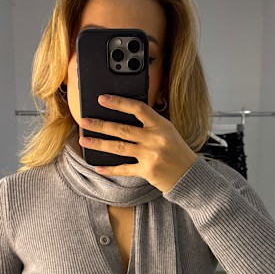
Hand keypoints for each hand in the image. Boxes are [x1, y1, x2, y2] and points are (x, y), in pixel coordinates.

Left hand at [79, 94, 197, 192]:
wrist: (189, 175)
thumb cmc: (176, 151)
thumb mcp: (167, 131)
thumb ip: (149, 124)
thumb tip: (122, 116)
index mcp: (161, 125)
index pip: (138, 108)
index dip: (119, 102)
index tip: (103, 99)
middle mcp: (155, 139)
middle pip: (123, 129)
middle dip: (101, 124)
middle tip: (85, 121)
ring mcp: (150, 155)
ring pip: (119, 147)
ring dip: (99, 144)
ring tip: (85, 140)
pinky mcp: (147, 171)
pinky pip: (124, 169)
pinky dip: (110, 169)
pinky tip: (98, 167)